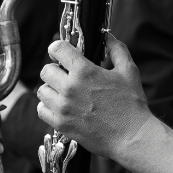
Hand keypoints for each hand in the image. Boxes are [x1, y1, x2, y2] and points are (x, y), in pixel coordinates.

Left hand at [35, 32, 152, 161]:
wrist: (132, 137)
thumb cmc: (132, 103)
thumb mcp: (129, 71)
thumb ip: (116, 49)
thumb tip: (107, 36)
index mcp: (84, 71)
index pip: (57, 49)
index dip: (58, 48)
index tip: (62, 53)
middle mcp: (70, 88)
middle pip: (46, 70)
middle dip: (55, 70)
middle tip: (65, 75)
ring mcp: (63, 107)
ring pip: (41, 91)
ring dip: (51, 89)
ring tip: (63, 92)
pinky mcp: (61, 124)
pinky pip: (41, 110)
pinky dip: (47, 107)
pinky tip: (60, 106)